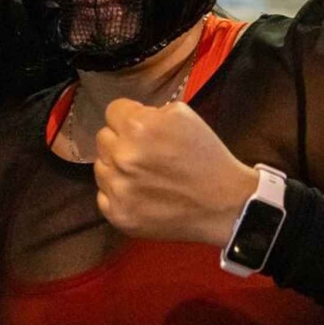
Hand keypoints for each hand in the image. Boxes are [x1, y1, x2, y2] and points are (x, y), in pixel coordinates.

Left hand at [93, 99, 259, 247]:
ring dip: (117, 167)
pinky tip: (141, 194)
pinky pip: (103, 195)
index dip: (128, 116)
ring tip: (144, 175)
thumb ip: (151, 110)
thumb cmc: (205, 156)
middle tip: (145, 152)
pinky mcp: (118, 214)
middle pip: (103, 138)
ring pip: (100, 167)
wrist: (223, 204)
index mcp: (137, 127)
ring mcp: (117, 188)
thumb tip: (131, 115)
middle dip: (121, 140)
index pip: (113, 111)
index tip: (142, 128)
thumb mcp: (183, 115)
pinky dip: (118, 194)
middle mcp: (122, 157)